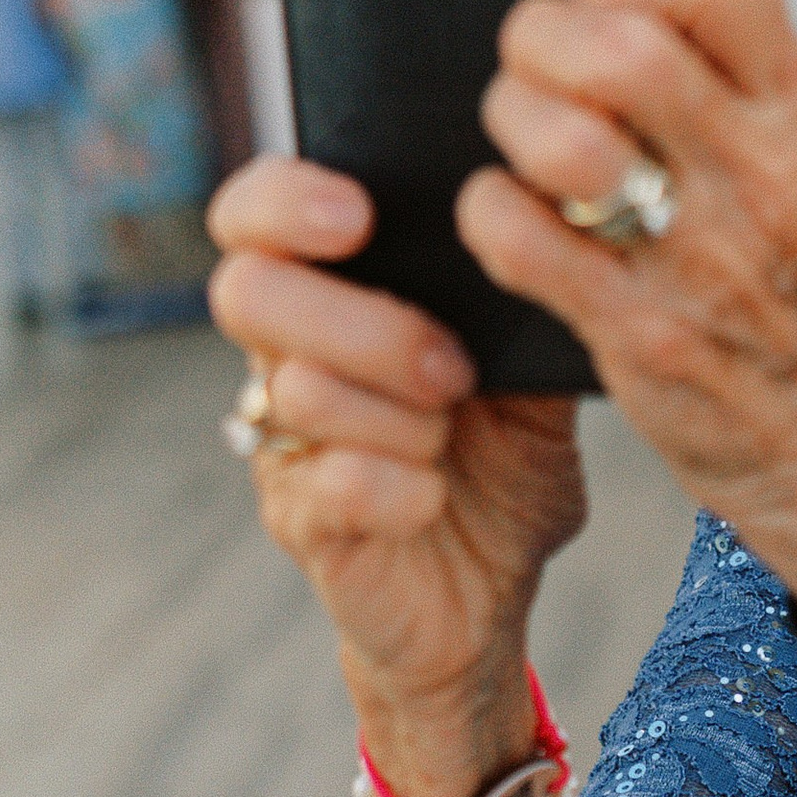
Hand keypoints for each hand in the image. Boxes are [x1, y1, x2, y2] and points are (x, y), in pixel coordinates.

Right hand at [206, 158, 588, 796]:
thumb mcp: (533, 377)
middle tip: (450, 369)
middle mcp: (283, 360)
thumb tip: (548, 221)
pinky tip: (433, 497)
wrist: (495, 595)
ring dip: (399, 414)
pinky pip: (333, 484)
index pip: (252, 216)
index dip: (282, 200)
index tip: (359, 216)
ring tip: (451, 437)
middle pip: (247, 292)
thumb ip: (521, 302)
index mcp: (331, 298)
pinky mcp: (303, 524)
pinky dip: (403, 489)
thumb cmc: (502, 465)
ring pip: (297, 389)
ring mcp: (284, 444)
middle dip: (364, 323)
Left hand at [462, 0, 796, 616]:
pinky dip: (492, 218)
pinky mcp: (642, 337)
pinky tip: (517, 231)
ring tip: (527, 156)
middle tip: (534, 79)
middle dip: (545, 43)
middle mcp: (758, 175)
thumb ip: (733, 50)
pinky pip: (521, 240)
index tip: (604, 12)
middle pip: (622, 47)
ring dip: (515, 129)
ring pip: (564, 140)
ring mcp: (702, 260)